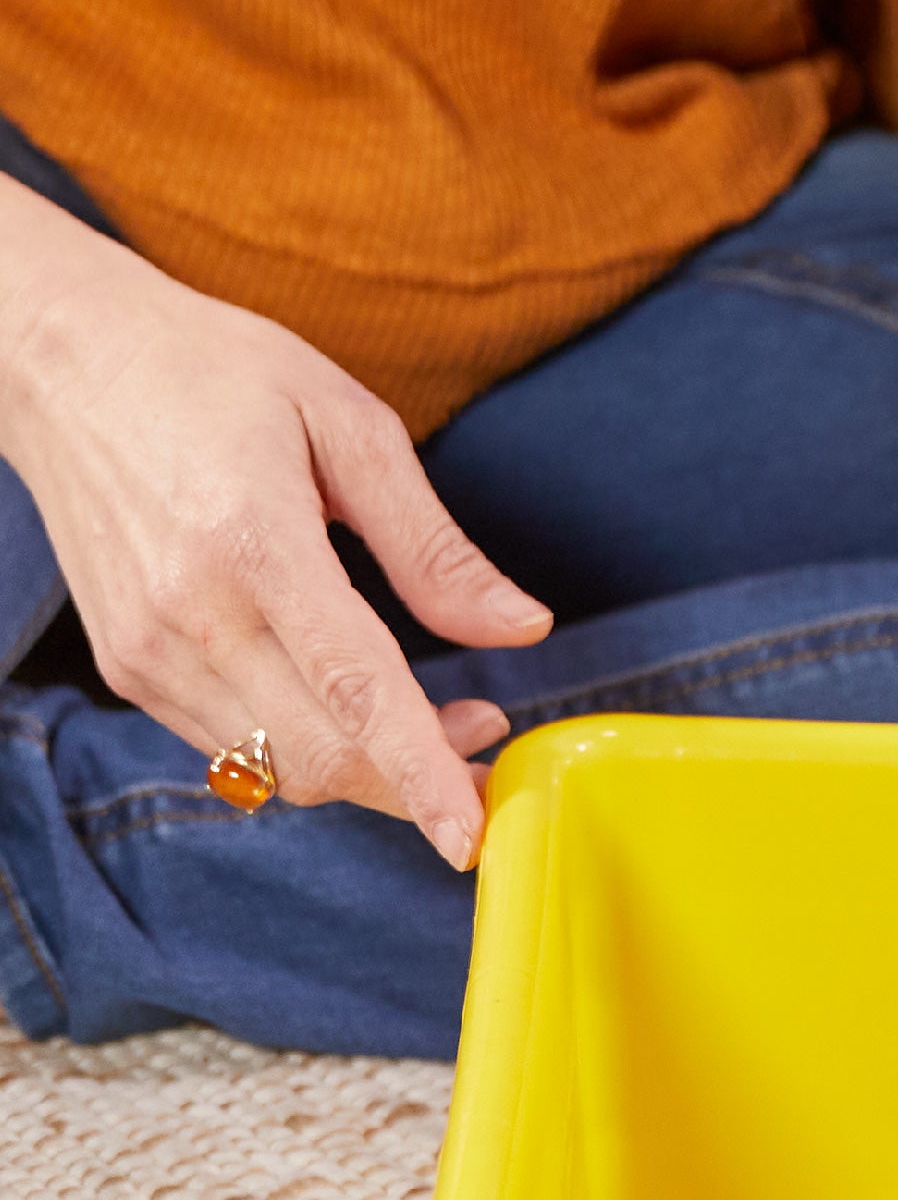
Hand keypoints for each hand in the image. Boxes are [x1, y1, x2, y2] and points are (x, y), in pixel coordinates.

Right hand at [0, 197, 547, 863]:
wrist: (72, 366)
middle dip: (415, 778)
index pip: (354, 692)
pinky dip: (305, 747)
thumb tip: (522, 630)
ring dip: (367, 769)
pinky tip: (349, 701)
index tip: (472, 833)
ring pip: (276, 769)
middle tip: (488, 732)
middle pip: (320, 758)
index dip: (421, 772)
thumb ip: (435, 548)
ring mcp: (147, 652)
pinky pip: (232, 746)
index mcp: (253, 546)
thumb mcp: (352, 427)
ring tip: (438, 717)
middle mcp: (188, 617)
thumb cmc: (220, 374)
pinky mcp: (127, 668)